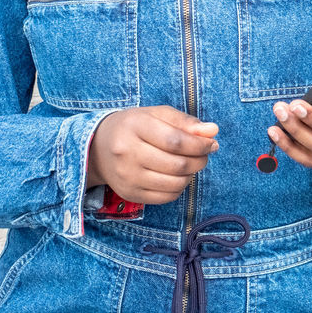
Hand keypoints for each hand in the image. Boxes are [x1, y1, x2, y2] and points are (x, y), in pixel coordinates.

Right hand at [87, 105, 219, 204]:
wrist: (98, 148)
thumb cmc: (133, 127)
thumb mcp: (157, 114)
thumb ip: (185, 122)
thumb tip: (212, 131)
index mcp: (135, 126)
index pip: (175, 141)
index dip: (200, 144)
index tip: (211, 143)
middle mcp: (127, 153)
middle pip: (177, 164)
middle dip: (199, 160)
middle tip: (204, 154)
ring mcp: (127, 176)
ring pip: (174, 183)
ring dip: (191, 175)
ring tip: (189, 164)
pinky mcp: (130, 193)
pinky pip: (166, 197)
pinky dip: (179, 188)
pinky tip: (176, 176)